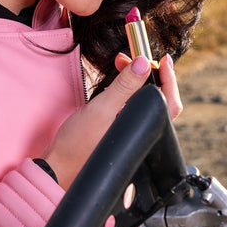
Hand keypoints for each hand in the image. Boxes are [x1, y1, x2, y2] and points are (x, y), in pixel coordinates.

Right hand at [43, 52, 180, 189]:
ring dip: (135, 81)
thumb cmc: (76, 144)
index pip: (168, 101)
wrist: (58, 167)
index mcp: (142, 129)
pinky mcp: (119, 132)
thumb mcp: (101, 109)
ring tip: (120, 66)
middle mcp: (140, 133)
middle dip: (147, 75)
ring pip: (143, 101)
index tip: (163, 60)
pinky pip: (131, 107)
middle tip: (132, 59)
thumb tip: (143, 64)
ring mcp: (130, 133)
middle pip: (157, 99)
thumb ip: (124, 86)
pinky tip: (114, 86)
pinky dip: (127, 92)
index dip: (168, 78)